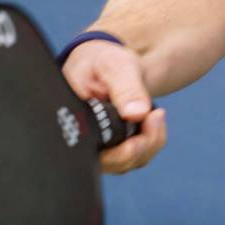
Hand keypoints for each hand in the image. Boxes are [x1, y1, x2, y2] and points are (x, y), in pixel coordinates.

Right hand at [61, 40, 167, 173]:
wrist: (108, 63)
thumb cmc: (103, 62)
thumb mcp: (114, 65)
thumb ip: (126, 88)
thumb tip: (137, 113)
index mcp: (69, 121)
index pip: (88, 152)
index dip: (117, 147)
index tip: (141, 118)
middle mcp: (78, 141)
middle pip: (110, 163)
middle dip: (140, 144)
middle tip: (156, 114)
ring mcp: (95, 148)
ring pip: (126, 162)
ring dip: (149, 142)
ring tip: (156, 113)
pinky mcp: (111, 149)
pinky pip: (136, 157)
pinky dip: (151, 141)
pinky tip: (153, 119)